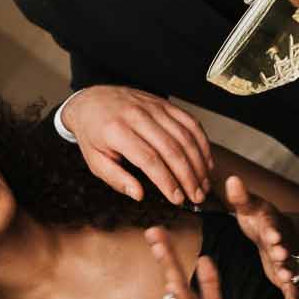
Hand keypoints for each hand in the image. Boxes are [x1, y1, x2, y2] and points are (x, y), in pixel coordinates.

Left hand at [63, 86, 212, 204]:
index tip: (177, 199)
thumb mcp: (94, 160)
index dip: (167, 181)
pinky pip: (189, 121)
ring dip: (198, 162)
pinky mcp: (165, 103)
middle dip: (188, 176)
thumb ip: (116, 178)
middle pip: (171, 148)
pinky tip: (205, 161)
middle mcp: (137, 116)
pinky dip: (202, 142)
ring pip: (184, 136)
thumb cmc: (93, 133)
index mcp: (116, 131)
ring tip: (203, 184)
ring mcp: (153, 107)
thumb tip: (139, 194)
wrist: (93, 99)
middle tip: (196, 196)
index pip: (149, 159)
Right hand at [146, 227, 242, 298]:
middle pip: (172, 276)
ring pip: (177, 288)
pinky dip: (180, 294)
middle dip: (163, 253)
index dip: (168, 252)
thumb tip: (205, 259)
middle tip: (152, 229)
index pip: (177, 272)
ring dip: (168, 266)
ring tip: (159, 245)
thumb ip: (210, 287)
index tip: (158, 230)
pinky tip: (173, 280)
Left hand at [224, 174, 298, 298]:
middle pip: (282, 247)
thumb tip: (231, 178)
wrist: (274, 233)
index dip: (271, 230)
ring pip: (288, 269)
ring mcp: (284, 261)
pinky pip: (290, 289)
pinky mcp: (284, 276)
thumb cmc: (258, 219)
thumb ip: (240, 197)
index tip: (272, 234)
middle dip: (281, 252)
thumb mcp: (249, 207)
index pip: (271, 226)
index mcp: (270, 225)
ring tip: (286, 280)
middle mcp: (280, 243)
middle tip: (280, 254)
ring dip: (288, 274)